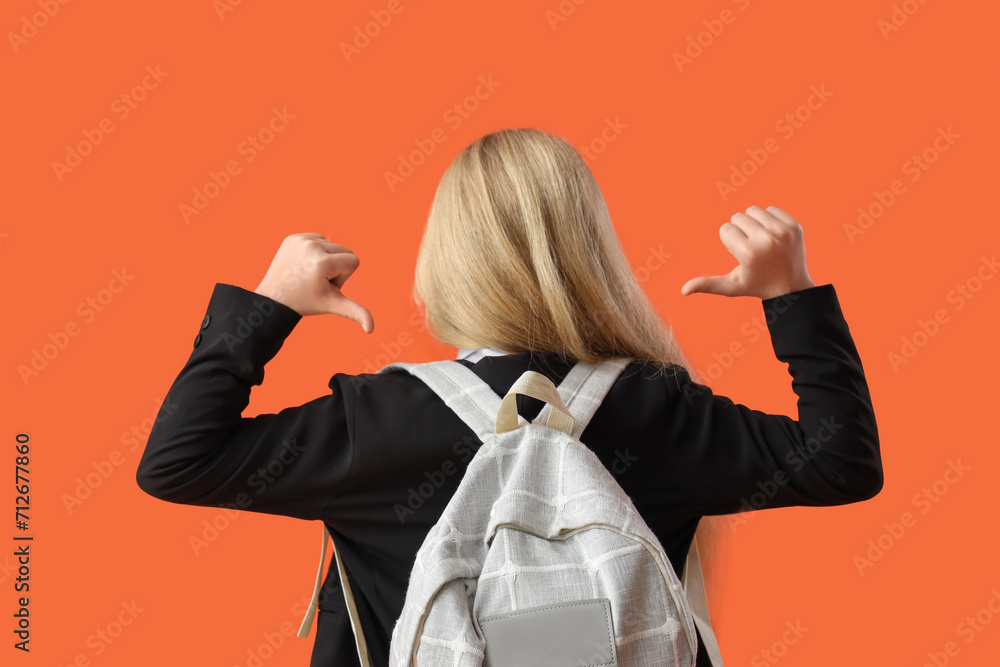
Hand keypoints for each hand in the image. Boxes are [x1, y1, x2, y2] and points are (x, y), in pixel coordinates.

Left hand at [253, 233, 373, 332]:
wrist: (273, 299)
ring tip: (309, 274)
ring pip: (331, 245)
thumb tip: (371, 330)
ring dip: (326, 259)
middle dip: (336, 267)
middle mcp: (312, 246)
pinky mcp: (293, 237)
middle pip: (344, 250)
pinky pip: (317, 239)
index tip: (325, 285)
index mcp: (322, 262)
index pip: (354, 261)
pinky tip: (303, 265)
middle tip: (317, 281)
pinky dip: (314, 252)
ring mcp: (300, 240)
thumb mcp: (332, 305)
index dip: (343, 277)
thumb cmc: (305, 303)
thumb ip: (356, 312)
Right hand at [680, 205, 814, 299]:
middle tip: (751, 247)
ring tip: (761, 240)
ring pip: (753, 210)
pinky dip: (768, 220)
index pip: (725, 229)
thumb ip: (706, 285)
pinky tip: (773, 236)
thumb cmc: (756, 285)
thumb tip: (683, 291)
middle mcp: (766, 241)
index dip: (730, 241)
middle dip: (740, 230)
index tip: (741, 254)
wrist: (791, 286)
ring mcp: (782, 232)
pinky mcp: (794, 226)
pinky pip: (771, 209)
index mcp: (748, 254)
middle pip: (738, 216)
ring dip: (753, 223)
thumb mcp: (731, 287)